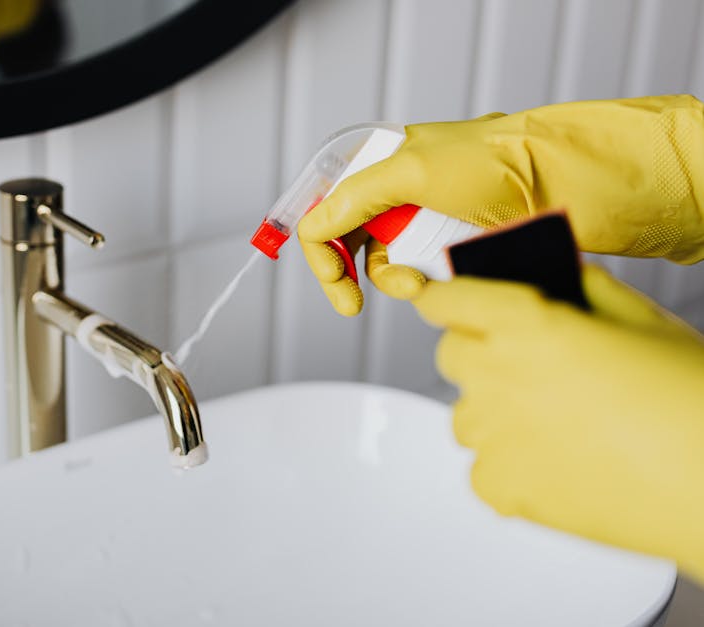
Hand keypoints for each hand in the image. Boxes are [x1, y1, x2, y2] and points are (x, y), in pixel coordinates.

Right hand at [299, 96, 703, 313]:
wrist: (568, 184)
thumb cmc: (500, 164)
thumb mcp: (413, 170)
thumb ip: (354, 197)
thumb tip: (314, 224)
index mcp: (383, 163)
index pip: (326, 206)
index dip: (320, 244)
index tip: (331, 277)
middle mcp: (399, 192)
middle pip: (348, 241)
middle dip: (349, 272)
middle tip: (349, 301)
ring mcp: (426, 222)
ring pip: (384, 265)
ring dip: (392, 281)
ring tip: (416, 284)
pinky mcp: (451, 247)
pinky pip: (419, 275)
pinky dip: (421, 284)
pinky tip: (435, 283)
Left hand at [413, 264, 703, 583]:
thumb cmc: (691, 399)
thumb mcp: (640, 320)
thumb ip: (580, 289)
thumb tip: (552, 273)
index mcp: (525, 324)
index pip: (448, 299)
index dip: (445, 297)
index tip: (443, 300)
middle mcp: (496, 377)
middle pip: (451, 354)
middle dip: (478, 350)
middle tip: (525, 362)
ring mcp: (492, 437)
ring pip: (466, 414)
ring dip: (496, 411)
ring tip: (560, 422)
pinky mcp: (500, 488)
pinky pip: (483, 467)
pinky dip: (510, 464)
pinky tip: (560, 462)